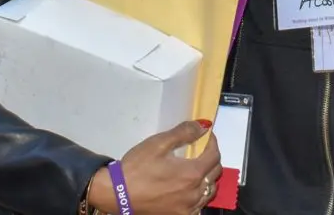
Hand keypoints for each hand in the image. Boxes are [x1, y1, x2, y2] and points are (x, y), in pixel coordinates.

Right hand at [88, 120, 221, 214]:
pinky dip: (199, 196)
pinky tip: (190, 189)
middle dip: (212, 158)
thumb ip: (184, 132)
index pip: (214, 156)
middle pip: (215, 173)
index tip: (206, 135)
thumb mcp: (159, 143)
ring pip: (209, 191)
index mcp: (192, 174)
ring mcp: (187, 208)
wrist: (117, 193)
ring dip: (208, 177)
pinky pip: (198, 206)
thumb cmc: (137, 166)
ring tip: (197, 167)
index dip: (212, 142)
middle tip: (201, 149)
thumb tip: (204, 126)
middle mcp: (194, 193)